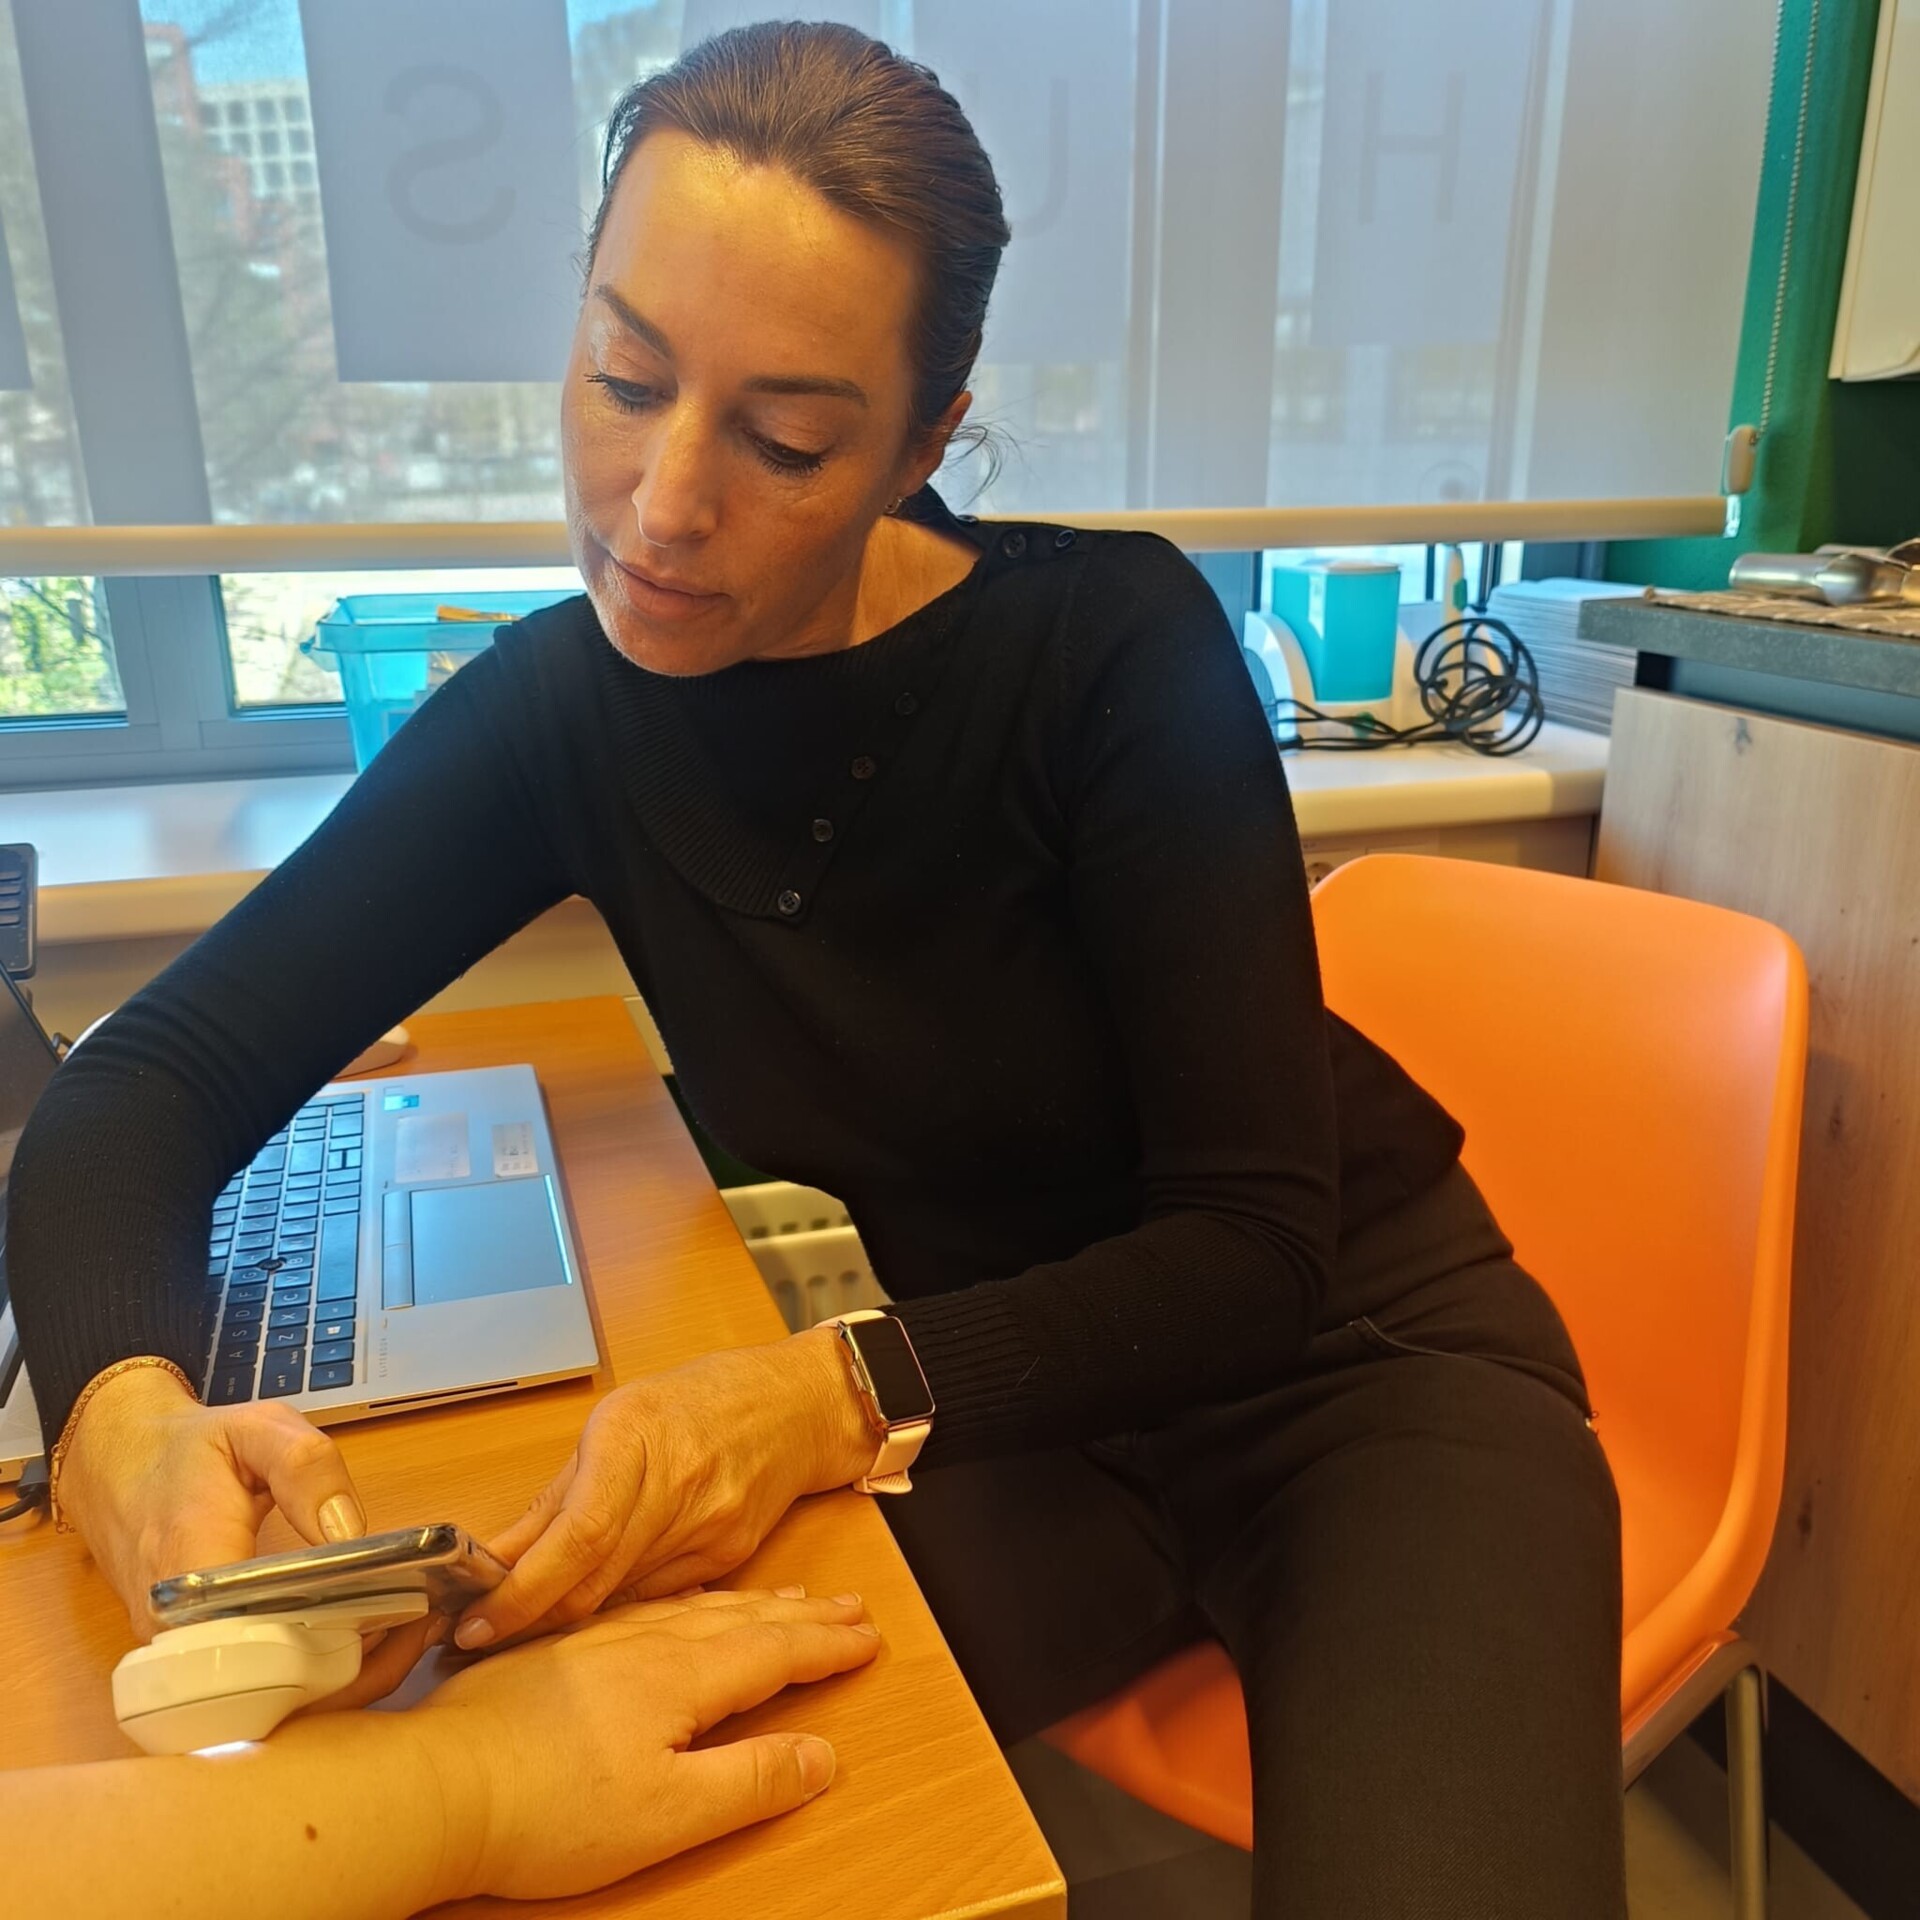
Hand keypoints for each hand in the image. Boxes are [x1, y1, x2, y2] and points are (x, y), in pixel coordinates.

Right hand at [56, 1365, 432, 1701]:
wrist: (118, 1469)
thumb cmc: (190, 1451)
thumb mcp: (255, 1429)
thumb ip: (307, 1468)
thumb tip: (349, 1533)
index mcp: (192, 1570)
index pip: (262, 1646)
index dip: (333, 1648)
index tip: (396, 1621)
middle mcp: (178, 1634)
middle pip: (273, 1689)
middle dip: (352, 1671)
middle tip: (420, 1631)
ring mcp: (182, 1658)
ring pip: (269, 1700)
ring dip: (340, 1679)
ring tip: (406, 1634)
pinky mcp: (193, 1665)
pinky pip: (259, 1689)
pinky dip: (313, 1677)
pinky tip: (365, 1641)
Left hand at [413, 1587, 880, 1901]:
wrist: (437, 1782)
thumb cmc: (548, 1810)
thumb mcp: (667, 1814)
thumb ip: (750, 1780)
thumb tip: (822, 1754)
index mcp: (680, 1676)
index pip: (774, 1651)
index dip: (825, 1645)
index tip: (870, 1636)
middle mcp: (644, 1644)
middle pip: (742, 1618)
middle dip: (801, 1614)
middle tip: (849, 1606)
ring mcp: (598, 1641)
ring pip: (694, 1608)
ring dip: (751, 1603)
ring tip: (786, 1599)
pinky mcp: (557, 1651)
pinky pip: (648, 1608)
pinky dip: (690, 1603)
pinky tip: (683, 1607)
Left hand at [457, 1328, 875, 1649]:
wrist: (794, 1406)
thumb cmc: (695, 1403)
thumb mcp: (616, 1422)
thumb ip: (556, 1499)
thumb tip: (489, 1561)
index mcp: (636, 1437)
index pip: (577, 1536)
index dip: (522, 1591)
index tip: (473, 1626)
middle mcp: (677, 1484)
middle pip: (595, 1580)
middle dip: (529, 1617)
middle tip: (472, 1641)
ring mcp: (711, 1526)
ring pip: (621, 1600)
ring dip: (566, 1620)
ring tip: (516, 1634)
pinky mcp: (730, 1558)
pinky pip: (657, 1600)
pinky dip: (617, 1612)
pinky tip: (590, 1616)